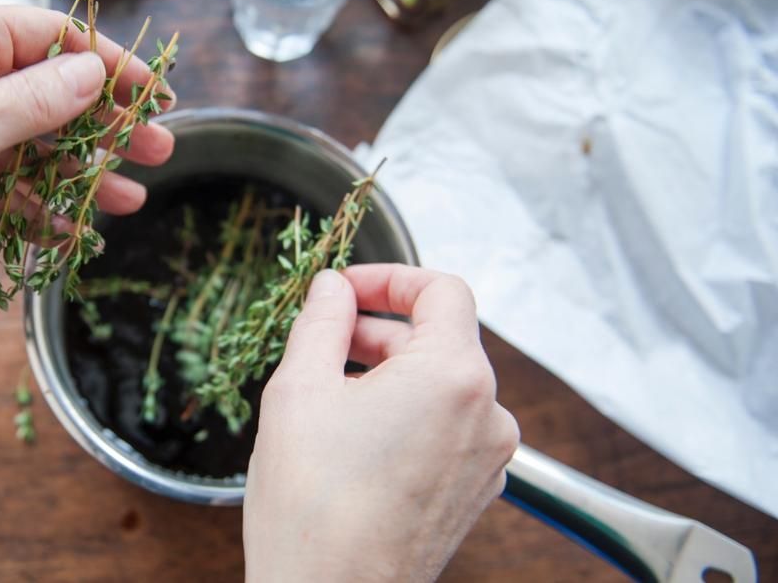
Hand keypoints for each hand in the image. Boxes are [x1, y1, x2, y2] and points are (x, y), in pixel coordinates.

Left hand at [0, 0, 174, 283]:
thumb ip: (30, 105)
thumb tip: (93, 72)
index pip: (52, 39)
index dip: (111, 67)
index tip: (157, 100)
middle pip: (45, 94)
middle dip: (101, 126)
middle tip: (158, 155)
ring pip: (22, 147)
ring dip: (71, 175)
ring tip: (123, 204)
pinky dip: (25, 209)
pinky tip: (65, 234)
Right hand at [243, 266, 519, 582]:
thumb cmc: (314, 508)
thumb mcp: (298, 390)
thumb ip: (321, 322)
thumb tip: (330, 289)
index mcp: (454, 376)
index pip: (443, 291)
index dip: (390, 278)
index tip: (346, 289)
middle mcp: (487, 415)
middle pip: (441, 339)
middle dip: (380, 330)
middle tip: (322, 340)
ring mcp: (486, 459)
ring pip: (441, 386)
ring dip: (390, 374)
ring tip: (330, 393)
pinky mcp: (473, 492)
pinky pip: (446, 428)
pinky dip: (406, 415)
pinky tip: (354, 436)